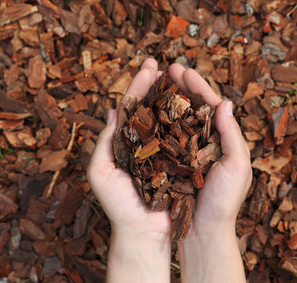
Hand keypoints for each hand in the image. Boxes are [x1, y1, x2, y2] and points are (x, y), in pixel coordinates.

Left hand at [87, 58, 169, 282]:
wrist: (142, 232)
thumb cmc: (118, 205)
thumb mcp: (101, 172)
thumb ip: (104, 141)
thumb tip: (113, 110)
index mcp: (126, 142)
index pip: (132, 106)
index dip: (140, 85)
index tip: (150, 65)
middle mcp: (146, 143)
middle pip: (152, 107)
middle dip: (158, 84)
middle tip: (165, 64)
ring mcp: (164, 151)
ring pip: (171, 118)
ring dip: (176, 96)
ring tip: (181, 77)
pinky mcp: (181, 162)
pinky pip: (186, 137)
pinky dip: (190, 119)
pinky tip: (195, 105)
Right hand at [169, 63, 251, 282]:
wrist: (203, 232)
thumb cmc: (224, 202)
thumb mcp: (237, 167)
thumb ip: (231, 134)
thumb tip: (225, 101)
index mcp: (221, 139)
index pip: (209, 104)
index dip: (196, 85)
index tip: (181, 70)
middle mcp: (203, 142)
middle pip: (190, 107)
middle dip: (179, 86)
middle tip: (165, 68)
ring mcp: (185, 151)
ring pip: (175, 119)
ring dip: (165, 99)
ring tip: (154, 83)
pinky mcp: (170, 163)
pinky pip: (162, 138)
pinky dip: (156, 122)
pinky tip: (146, 111)